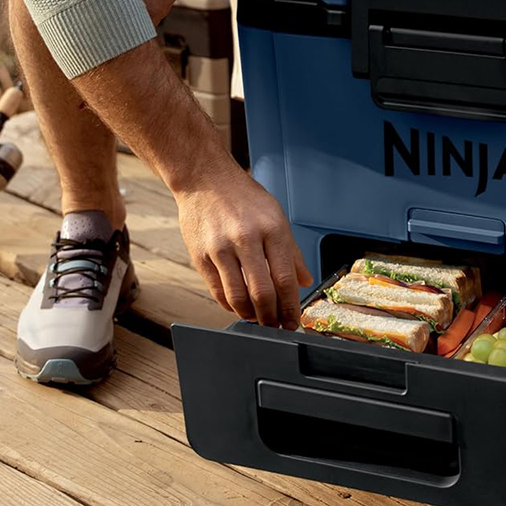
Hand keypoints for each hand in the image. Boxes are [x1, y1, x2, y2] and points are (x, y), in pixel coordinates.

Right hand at [175, 165, 312, 327]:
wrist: (205, 178)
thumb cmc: (243, 197)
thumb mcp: (276, 216)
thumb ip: (291, 252)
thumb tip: (305, 281)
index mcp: (271, 229)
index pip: (285, 278)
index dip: (291, 307)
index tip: (293, 322)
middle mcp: (246, 238)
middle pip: (262, 292)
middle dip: (272, 317)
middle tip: (276, 327)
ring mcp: (220, 248)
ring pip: (238, 296)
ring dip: (250, 315)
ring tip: (258, 319)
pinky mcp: (200, 255)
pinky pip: (217, 291)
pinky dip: (230, 305)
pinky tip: (239, 307)